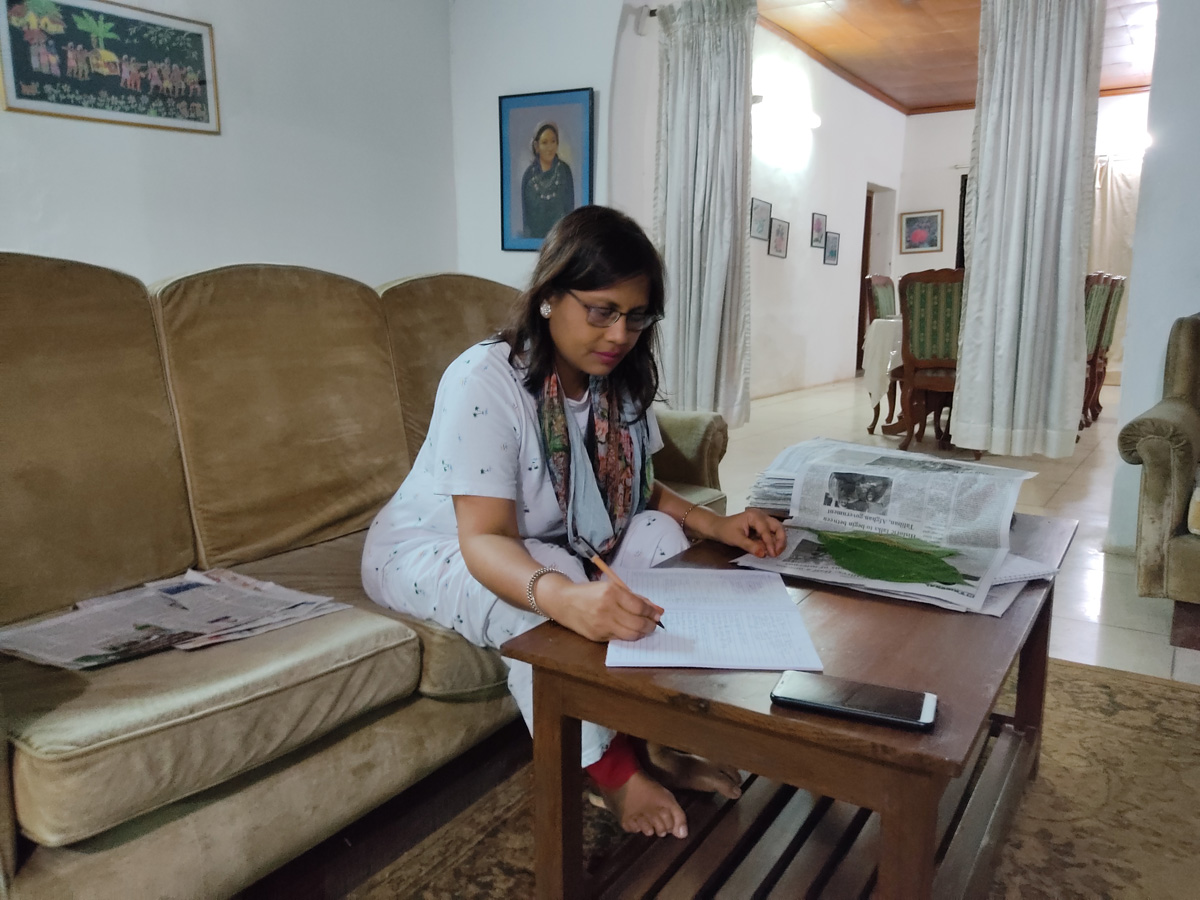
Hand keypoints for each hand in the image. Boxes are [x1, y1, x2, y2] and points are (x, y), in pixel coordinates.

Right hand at [548, 578, 663, 642]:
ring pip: (630, 634)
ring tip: (645, 629)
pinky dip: (628, 635)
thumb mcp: (612, 588)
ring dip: (642, 633)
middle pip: (637, 623)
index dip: (652, 612)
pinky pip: (619, 638)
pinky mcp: (597, 636)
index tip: (658, 614)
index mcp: (611, 593)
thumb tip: (656, 609)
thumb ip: (634, 598)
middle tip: (654, 624)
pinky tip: (630, 630)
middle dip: (650, 625)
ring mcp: (601, 624)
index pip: (639, 606)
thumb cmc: (591, 593)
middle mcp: (606, 609)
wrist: (564, 602)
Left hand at [710, 509, 786, 558]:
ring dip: (778, 541)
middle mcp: (761, 516)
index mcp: (754, 516)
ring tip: (776, 552)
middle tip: (778, 552)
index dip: (770, 543)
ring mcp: (762, 520)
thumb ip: (750, 546)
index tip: (773, 554)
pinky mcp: (761, 526)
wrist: (718, 527)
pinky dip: (772, 542)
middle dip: (780, 540)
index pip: (766, 530)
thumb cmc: (725, 530)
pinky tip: (770, 550)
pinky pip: (771, 533)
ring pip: (777, 529)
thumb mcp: (736, 539)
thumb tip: (763, 554)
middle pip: (777, 526)